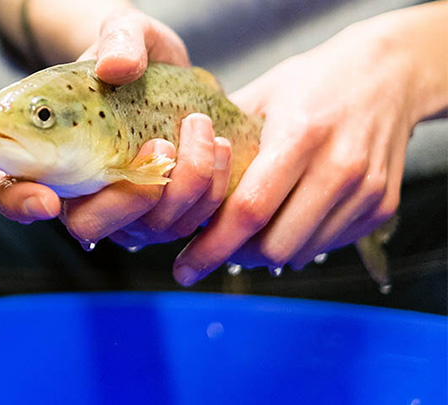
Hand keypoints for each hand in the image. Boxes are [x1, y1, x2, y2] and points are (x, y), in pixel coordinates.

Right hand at [0, 8, 232, 242]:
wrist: (170, 74)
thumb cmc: (128, 54)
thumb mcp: (124, 30)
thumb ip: (119, 39)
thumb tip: (115, 66)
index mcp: (41, 148)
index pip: (5, 190)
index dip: (18, 203)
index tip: (47, 200)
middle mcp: (76, 188)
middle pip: (85, 225)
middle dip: (126, 199)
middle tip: (158, 144)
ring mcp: (120, 207)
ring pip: (143, 230)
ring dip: (183, 183)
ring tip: (201, 126)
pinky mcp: (160, 213)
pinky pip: (183, 223)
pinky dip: (209, 188)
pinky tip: (218, 146)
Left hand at [172, 23, 418, 285]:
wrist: (388, 73)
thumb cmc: (313, 82)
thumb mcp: (261, 95)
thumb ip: (220, 138)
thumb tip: (176, 178)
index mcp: (299, 136)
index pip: (249, 210)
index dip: (212, 246)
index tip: (184, 268)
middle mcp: (338, 167)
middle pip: (275, 245)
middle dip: (235, 255)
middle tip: (215, 247)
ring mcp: (364, 190)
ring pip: (301, 252)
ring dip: (266, 252)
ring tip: (248, 233)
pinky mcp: (381, 205)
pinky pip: (328, 245)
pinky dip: (300, 243)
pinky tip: (287, 220)